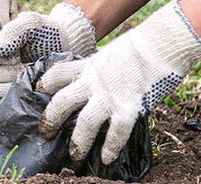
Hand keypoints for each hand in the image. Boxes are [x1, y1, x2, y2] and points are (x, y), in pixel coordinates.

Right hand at [0, 3, 96, 112]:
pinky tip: (8, 103)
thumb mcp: (34, 23)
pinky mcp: (0, 98)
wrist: (66, 51)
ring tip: (28, 82)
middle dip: (6, 71)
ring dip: (7, 86)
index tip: (18, 52)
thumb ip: (15, 29)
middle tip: (26, 69)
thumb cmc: (48, 34)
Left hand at [36, 1, 200, 163]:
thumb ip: (102, 69)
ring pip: (84, 122)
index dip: (46, 82)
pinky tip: (107, 158)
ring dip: (78, 141)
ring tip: (74, 155)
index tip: (38, 90)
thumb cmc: (142, 46)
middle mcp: (94, 81)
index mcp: (90, 66)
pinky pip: (116, 131)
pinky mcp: (129, 106)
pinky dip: (111, 146)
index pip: (59, 73)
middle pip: (62, 101)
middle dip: (50, 119)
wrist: (162, 42)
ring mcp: (110, 95)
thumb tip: (101, 81)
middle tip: (45, 132)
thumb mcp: (112, 53)